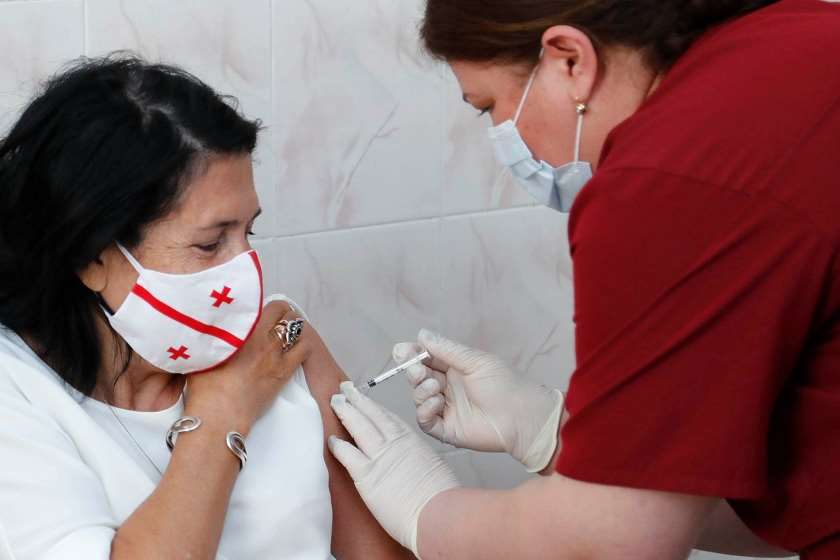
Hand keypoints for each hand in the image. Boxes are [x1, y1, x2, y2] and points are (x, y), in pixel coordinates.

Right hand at [186, 301, 310, 432]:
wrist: (220, 413)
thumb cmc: (206, 387)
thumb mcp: (201, 354)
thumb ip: (209, 337)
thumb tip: (208, 329)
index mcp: (239, 329)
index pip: (256, 304)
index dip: (258, 307)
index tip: (256, 312)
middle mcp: (259, 336)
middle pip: (280, 309)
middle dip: (279, 311)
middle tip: (275, 318)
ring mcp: (275, 353)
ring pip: (295, 326)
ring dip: (292, 326)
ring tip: (287, 331)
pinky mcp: (285, 370)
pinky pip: (304, 348)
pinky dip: (303, 343)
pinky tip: (296, 346)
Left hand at [329, 382, 459, 557]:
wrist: (439, 514)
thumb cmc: (442, 499)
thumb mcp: (435, 469)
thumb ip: (420, 462)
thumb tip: (416, 467)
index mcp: (412, 441)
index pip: (388, 417)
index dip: (374, 407)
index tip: (365, 399)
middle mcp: (395, 443)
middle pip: (371, 414)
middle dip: (356, 399)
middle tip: (344, 389)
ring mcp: (380, 457)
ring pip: (358, 425)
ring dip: (345, 411)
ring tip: (334, 400)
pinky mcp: (367, 475)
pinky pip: (348, 454)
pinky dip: (338, 445)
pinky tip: (331, 439)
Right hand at [397, 329, 563, 472]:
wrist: (522, 416)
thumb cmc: (505, 385)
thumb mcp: (475, 361)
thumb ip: (447, 350)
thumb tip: (421, 334)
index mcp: (454, 369)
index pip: (425, 359)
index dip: (412, 355)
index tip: (402, 350)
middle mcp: (447, 388)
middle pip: (418, 378)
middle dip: (413, 372)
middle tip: (418, 370)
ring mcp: (446, 409)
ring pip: (419, 398)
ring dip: (420, 391)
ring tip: (434, 387)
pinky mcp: (447, 429)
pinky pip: (425, 421)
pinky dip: (425, 411)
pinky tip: (437, 402)